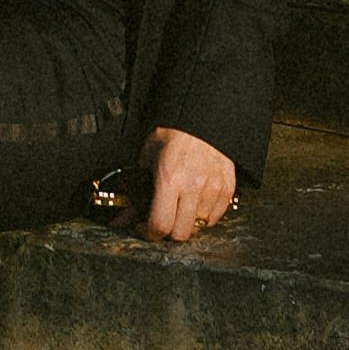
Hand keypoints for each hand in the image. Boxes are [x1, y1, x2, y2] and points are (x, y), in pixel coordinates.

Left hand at [137, 127, 236, 243]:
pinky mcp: (227, 188)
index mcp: (170, 178)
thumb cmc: (172, 133)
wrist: (201, 116)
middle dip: (167, 231)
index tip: (143, 227)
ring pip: (199, 228)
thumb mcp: (147, 159)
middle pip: (180, 233)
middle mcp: (193, 186)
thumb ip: (135, 193)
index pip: (160, 225)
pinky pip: (215, 218)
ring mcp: (213, 189)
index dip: (148, 233)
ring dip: (187, 224)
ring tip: (180, 208)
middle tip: (162, 219)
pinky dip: (204, 216)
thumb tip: (120, 220)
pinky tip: (196, 203)